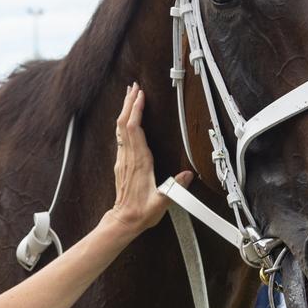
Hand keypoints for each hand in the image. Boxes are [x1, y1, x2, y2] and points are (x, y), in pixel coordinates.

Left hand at [108, 83, 191, 235]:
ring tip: (130, 96)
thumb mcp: (162, 201)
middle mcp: (128, 157)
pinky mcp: (121, 163)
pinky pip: (121, 136)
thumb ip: (174, 188)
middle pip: (124, 123)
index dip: (136, 110)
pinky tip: (127, 119)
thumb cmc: (141, 211)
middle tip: (134, 87)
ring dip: (125, 110)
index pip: (134, 130)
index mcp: (139, 161)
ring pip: (120, 128)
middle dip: (129, 103)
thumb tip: (187, 176)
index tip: (140, 96)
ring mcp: (123, 159)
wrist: (124, 220)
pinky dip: (124, 122)